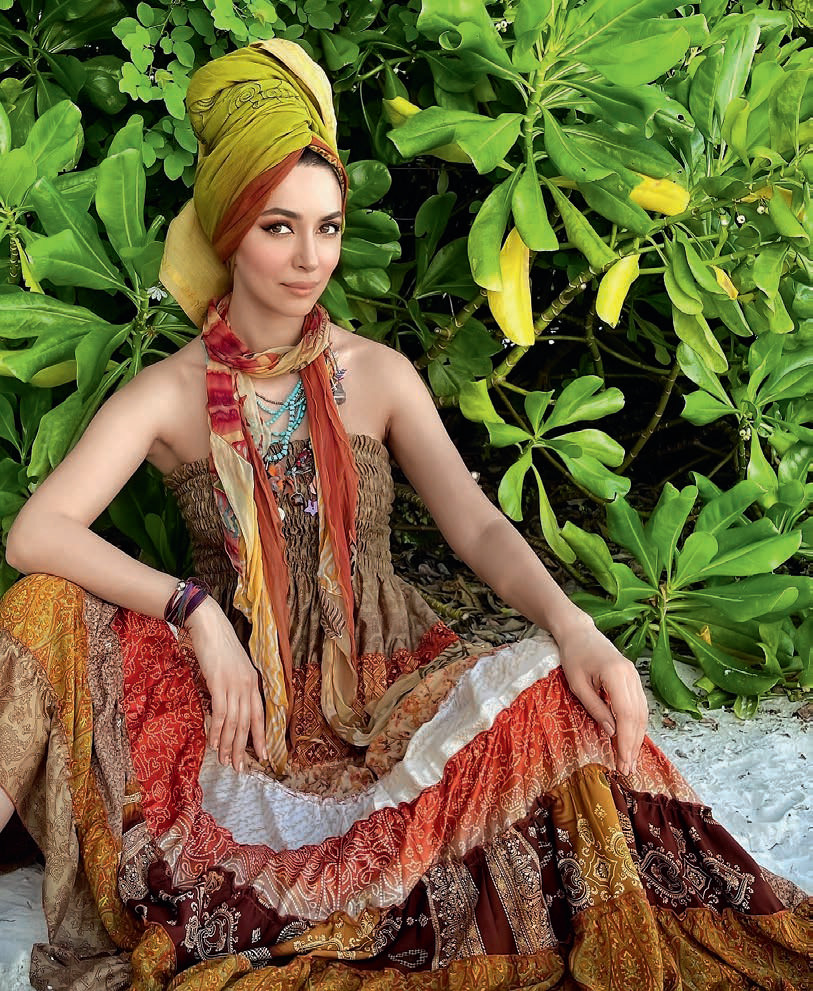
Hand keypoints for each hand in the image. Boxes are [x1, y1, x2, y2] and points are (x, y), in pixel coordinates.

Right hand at [186, 598, 266, 771]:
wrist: (209, 625)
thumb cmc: (219, 645)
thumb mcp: (233, 667)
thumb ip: (236, 686)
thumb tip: (232, 705)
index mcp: (253, 682)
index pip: (260, 715)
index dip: (261, 737)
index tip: (263, 757)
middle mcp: (247, 685)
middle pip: (247, 723)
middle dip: (243, 748)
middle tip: (240, 768)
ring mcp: (234, 684)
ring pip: (234, 722)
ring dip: (228, 744)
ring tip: (226, 762)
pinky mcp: (218, 682)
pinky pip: (220, 713)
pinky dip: (217, 731)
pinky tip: (214, 744)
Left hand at [553, 613, 647, 775]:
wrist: (579, 631)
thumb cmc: (573, 656)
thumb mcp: (577, 684)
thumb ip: (595, 708)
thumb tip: (611, 732)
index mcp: (616, 675)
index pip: (626, 715)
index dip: (626, 741)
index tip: (623, 761)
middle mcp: (631, 676)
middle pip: (638, 717)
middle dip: (633, 745)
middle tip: (627, 768)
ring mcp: (635, 676)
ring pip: (642, 712)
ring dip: (637, 737)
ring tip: (630, 760)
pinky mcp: (633, 678)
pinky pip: (639, 705)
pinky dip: (636, 724)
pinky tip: (632, 739)